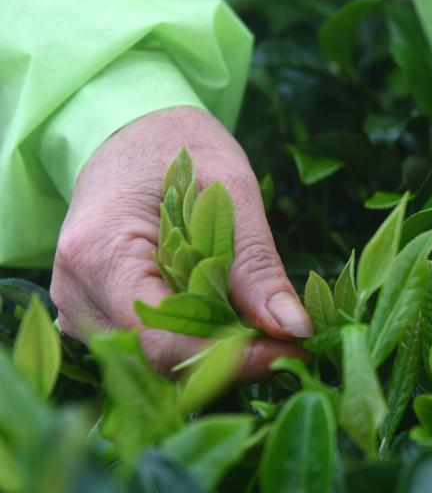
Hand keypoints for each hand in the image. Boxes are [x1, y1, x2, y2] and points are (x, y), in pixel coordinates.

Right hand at [51, 106, 310, 376]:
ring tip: (269, 331)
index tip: (289, 350)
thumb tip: (293, 328)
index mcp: (100, 255)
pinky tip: (237, 324)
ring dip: (217, 355)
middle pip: (157, 360)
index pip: (161, 339)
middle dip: (230, 359)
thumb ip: (256, 265)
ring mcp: (80, 308)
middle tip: (291, 341)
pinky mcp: (98, 314)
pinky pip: (149, 346)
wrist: (130, 131)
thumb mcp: (230, 192)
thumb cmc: (177, 146)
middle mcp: (77, 293)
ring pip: (155, 361)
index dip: (230, 357)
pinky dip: (198, 342)